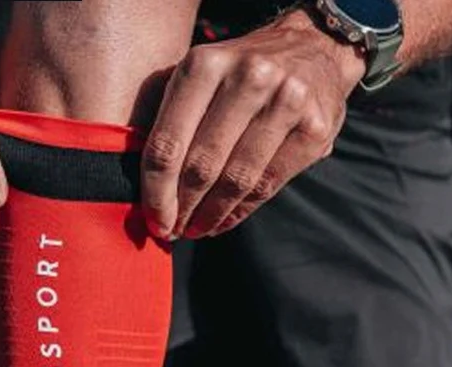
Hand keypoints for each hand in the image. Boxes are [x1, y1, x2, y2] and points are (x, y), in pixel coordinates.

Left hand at [141, 7, 365, 239]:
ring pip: (236, 180)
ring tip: (196, 229)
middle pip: (201, 166)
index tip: (153, 221)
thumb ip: (172, 114)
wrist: (314, 50)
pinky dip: (240, 211)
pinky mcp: (314, 128)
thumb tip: (137, 182)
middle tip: (174, 231)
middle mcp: (247, 77)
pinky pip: (266, 184)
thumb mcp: (202, 73)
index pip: (168, 143)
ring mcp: (286, 101)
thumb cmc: (241, 73)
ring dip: (210, 215)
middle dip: (182, 208)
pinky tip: (224, 221)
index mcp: (205, 64)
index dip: (156, 192)